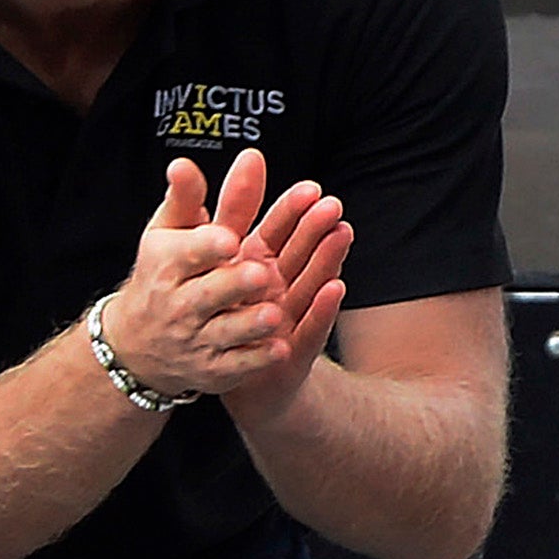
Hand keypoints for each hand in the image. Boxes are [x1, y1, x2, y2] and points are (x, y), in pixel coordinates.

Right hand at [98, 149, 290, 396]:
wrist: (136, 345)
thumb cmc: (163, 274)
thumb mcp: (168, 234)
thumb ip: (187, 198)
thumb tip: (183, 162)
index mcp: (167, 264)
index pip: (186, 253)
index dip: (207, 246)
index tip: (229, 238)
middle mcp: (178, 304)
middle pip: (208, 294)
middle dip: (234, 284)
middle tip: (262, 274)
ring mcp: (195, 341)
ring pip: (225, 333)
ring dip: (250, 324)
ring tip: (274, 313)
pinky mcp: (211, 371)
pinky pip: (236, 367)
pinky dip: (257, 359)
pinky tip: (280, 348)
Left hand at [224, 174, 352, 405]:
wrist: (231, 380)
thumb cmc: (228, 315)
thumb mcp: (216, 266)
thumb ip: (219, 223)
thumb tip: (220, 179)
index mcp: (257, 265)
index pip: (277, 231)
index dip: (292, 210)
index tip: (310, 188)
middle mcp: (279, 288)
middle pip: (300, 253)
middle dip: (315, 228)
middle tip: (331, 204)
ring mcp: (289, 317)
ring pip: (310, 283)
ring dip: (327, 259)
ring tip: (341, 233)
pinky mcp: (292, 350)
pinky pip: (308, 327)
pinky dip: (321, 309)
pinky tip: (334, 289)